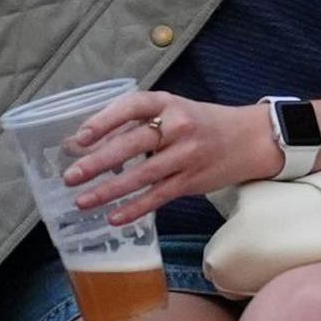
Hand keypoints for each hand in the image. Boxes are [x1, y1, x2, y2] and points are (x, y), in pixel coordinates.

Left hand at [65, 90, 279, 226]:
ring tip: (82, 202)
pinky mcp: (192, 180)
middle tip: (71, 177)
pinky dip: (135, 209)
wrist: (249, 139)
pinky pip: (159, 196)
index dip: (104, 120)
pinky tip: (114, 218)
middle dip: (99, 162)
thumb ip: (136, 122)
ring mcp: (187, 155)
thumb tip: (87, 143)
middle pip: (133, 143)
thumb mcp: (173, 110)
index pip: (132, 106)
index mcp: (169, 102)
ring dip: (109, 190)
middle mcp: (179, 126)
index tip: (79, 138)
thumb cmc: (201, 122)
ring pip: (143, 175)